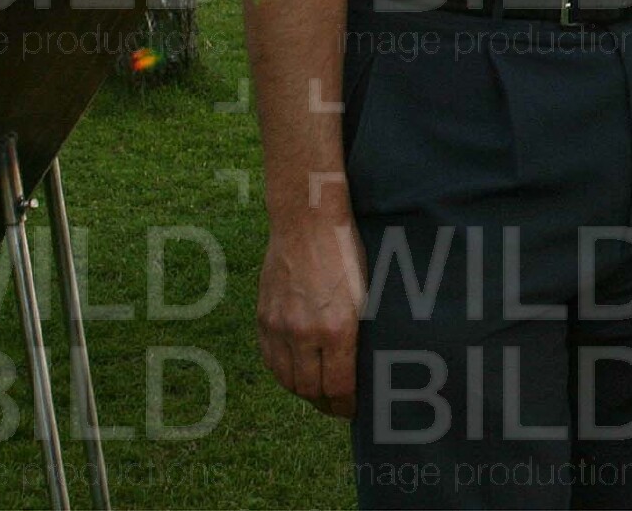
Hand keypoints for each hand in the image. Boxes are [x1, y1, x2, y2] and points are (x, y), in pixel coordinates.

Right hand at [257, 211, 366, 417]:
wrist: (307, 222)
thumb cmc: (346, 252)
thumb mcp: (367, 293)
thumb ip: (360, 333)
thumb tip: (363, 367)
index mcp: (338, 328)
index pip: (340, 386)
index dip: (347, 405)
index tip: (354, 410)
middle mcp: (305, 332)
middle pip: (311, 390)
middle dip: (327, 403)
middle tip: (338, 404)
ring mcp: (279, 327)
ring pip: (287, 380)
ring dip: (304, 390)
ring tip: (319, 390)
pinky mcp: (263, 318)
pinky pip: (270, 360)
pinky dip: (283, 372)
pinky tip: (297, 370)